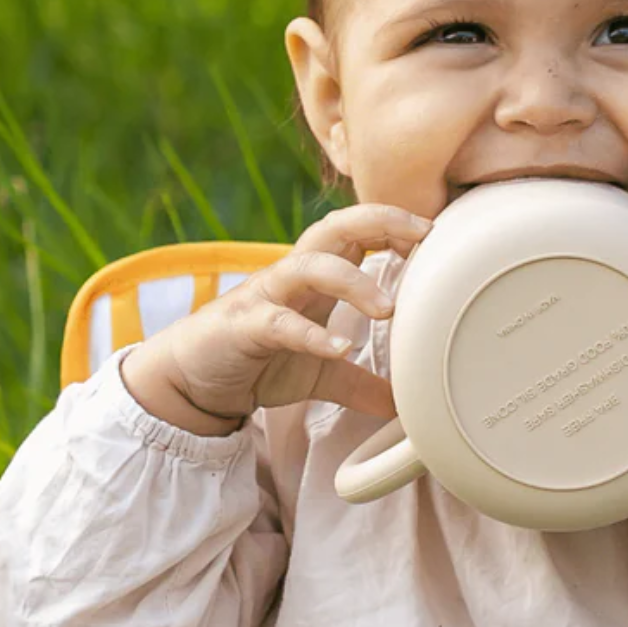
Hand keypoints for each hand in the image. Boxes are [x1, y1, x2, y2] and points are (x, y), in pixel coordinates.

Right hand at [120, 205, 429, 434]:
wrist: (194, 381)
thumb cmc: (256, 361)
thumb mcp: (319, 373)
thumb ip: (359, 382)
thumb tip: (402, 405)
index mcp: (314, 278)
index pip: (356, 232)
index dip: (393, 224)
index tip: (434, 235)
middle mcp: (292, 277)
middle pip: (335, 227)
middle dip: (380, 221)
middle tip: (423, 238)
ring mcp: (266, 298)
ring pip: (310, 266)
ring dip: (353, 281)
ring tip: (388, 309)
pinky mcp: (244, 328)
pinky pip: (281, 323)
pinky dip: (313, 335)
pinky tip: (341, 348)